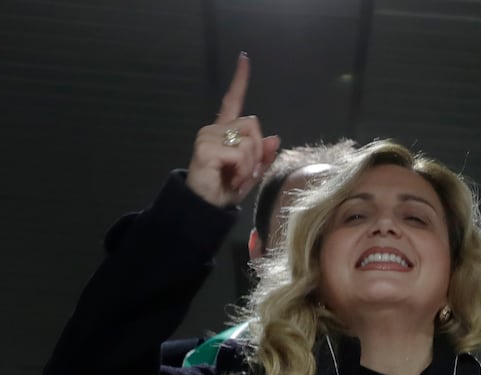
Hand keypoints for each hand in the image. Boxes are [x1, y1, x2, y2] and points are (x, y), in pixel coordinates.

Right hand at [185, 53, 279, 207]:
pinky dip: (244, 171)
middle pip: (253, 124)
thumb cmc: (224, 191)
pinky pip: (241, 154)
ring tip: (237, 178)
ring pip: (249, 141)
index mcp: (224, 131)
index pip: (232, 101)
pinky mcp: (206, 147)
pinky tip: (233, 180)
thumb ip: (262, 156)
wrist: (205, 209)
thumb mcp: (250, 173)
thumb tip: (275, 138)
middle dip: (257, 151)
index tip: (244, 59)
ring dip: (250, 164)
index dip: (239, 80)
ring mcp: (208, 136)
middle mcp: (214, 129)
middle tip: (246, 172)